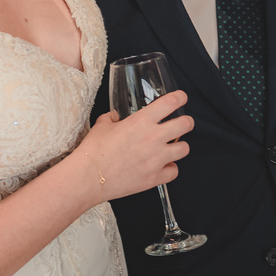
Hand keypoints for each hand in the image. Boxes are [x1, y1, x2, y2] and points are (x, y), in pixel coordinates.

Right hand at [77, 90, 191, 203]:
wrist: (89, 177)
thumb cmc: (94, 150)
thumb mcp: (101, 125)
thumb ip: (111, 118)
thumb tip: (114, 117)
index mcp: (142, 121)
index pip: (171, 102)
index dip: (180, 98)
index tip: (181, 98)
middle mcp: (154, 138)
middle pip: (186, 125)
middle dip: (187, 122)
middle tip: (183, 123)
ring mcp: (157, 159)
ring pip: (184, 149)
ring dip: (180, 146)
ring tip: (173, 146)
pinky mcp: (155, 178)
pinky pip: (174, 171)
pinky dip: (170, 168)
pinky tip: (163, 166)